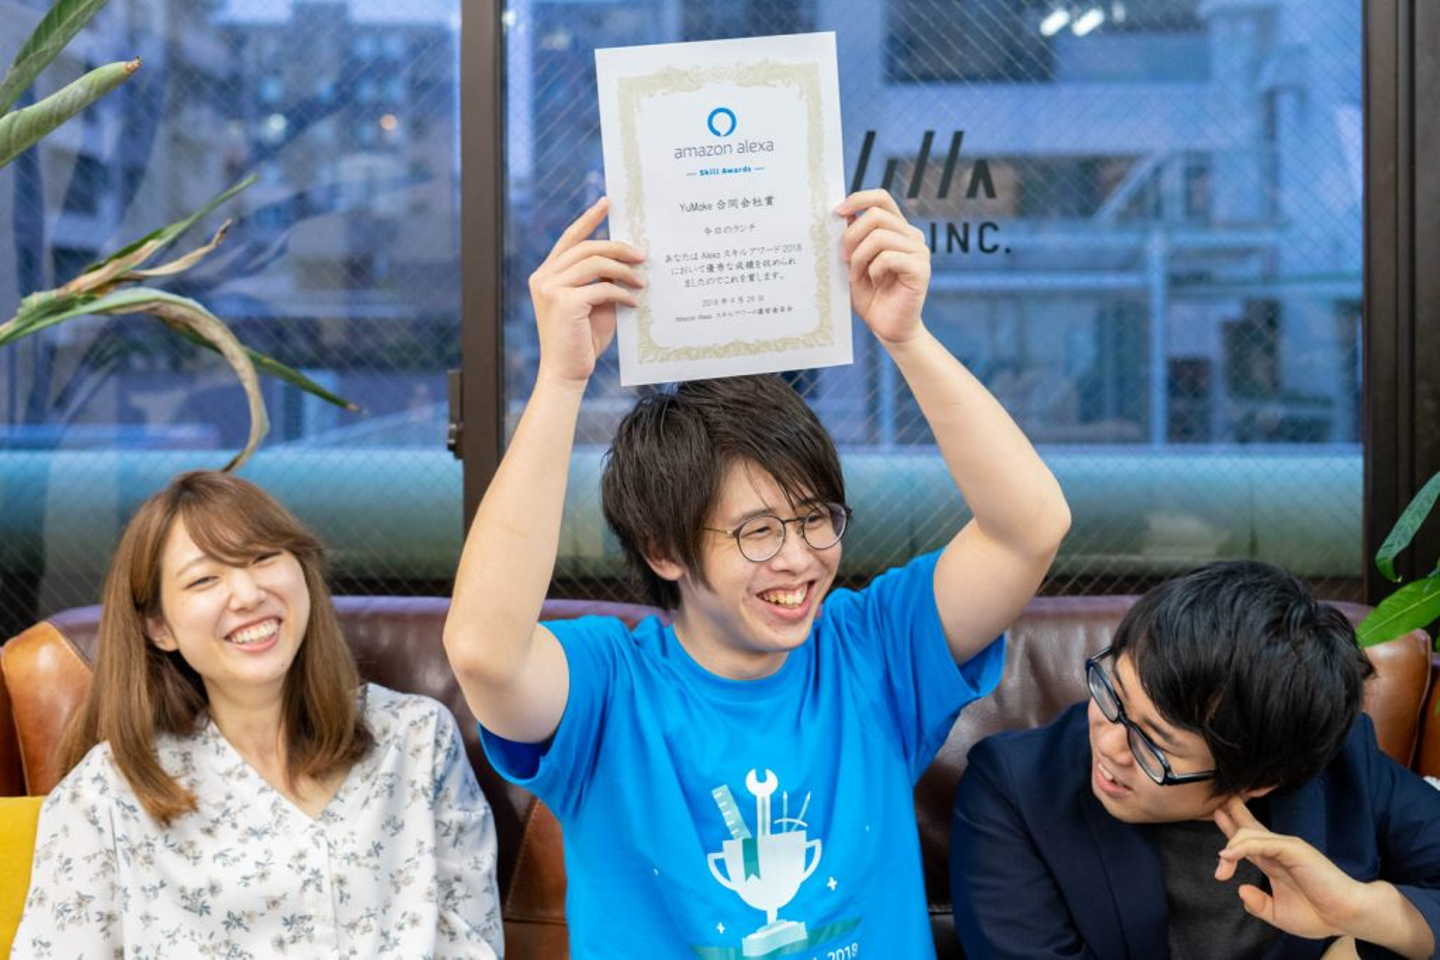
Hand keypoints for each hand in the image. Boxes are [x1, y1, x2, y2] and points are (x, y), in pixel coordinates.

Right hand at [528, 197, 645, 384]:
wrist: (567, 373)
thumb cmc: (582, 340)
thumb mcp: (594, 303)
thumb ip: (601, 280)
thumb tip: (627, 259)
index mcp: (547, 274)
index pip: (569, 239)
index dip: (588, 219)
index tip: (607, 203)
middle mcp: (544, 277)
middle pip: (586, 247)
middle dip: (618, 247)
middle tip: (642, 255)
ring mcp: (551, 288)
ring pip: (594, 263)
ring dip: (624, 270)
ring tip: (642, 280)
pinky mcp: (564, 302)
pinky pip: (602, 287)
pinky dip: (622, 293)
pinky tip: (633, 302)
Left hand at [837, 189, 930, 344]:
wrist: (888, 327)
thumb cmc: (871, 296)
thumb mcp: (854, 263)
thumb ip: (852, 238)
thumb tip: (842, 214)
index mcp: (897, 229)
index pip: (882, 198)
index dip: (858, 199)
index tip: (837, 212)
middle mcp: (911, 236)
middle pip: (876, 215)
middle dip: (851, 236)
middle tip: (843, 259)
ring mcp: (919, 251)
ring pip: (879, 236)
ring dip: (859, 257)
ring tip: (857, 275)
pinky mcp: (921, 269)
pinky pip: (888, 257)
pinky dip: (873, 270)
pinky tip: (874, 282)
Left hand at [1214, 796, 1364, 939]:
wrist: (1346, 917)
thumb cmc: (1318, 914)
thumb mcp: (1278, 913)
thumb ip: (1258, 904)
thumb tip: (1240, 890)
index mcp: (1274, 861)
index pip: (1248, 839)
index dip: (1231, 828)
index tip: (1216, 816)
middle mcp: (1278, 850)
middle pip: (1248, 826)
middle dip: (1229, 814)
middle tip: (1213, 806)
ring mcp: (1286, 847)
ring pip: (1249, 834)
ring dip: (1230, 846)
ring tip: (1221, 863)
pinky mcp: (1294, 849)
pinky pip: (1262, 842)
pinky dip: (1242, 847)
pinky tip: (1228, 855)